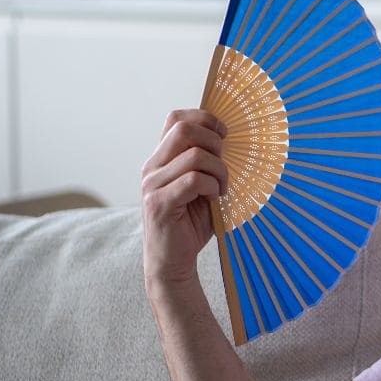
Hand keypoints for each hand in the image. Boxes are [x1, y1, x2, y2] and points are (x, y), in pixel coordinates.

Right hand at [141, 109, 228, 285]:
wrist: (173, 261)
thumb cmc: (191, 224)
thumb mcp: (201, 187)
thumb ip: (206, 163)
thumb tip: (229, 139)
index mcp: (161, 158)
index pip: (176, 118)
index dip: (205, 118)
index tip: (224, 135)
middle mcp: (152, 167)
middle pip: (184, 129)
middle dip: (214, 143)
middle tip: (224, 166)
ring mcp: (152, 184)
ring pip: (195, 156)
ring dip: (219, 171)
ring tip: (222, 189)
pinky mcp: (159, 203)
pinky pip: (194, 180)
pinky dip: (212, 187)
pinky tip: (214, 199)